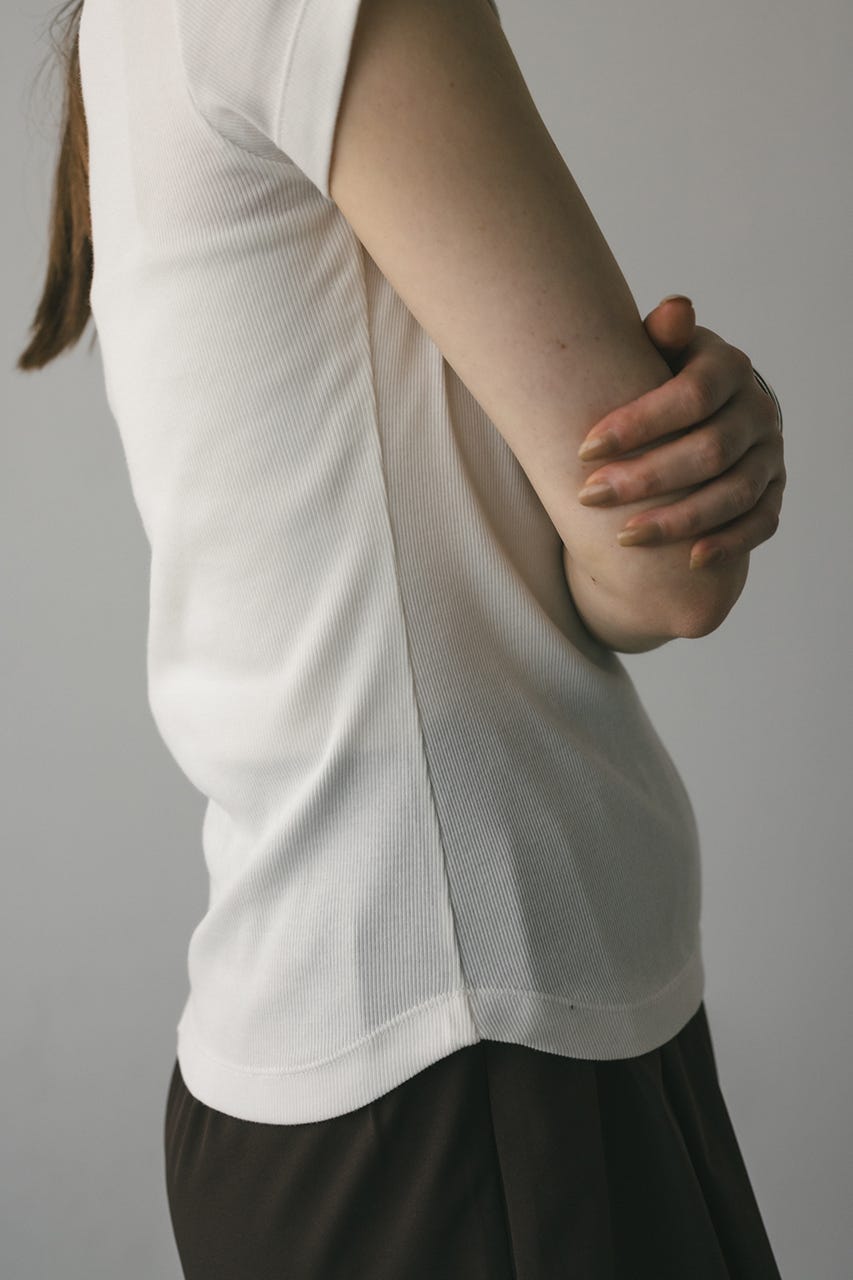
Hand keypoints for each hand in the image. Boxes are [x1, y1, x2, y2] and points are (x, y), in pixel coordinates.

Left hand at [576, 296, 785, 569]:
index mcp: (729, 368)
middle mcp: (757, 411)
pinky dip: (729, 543)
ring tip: (625, 536)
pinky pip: (760, 523)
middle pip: (709, 450)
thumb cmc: (659, 379)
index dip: (639, 424)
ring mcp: (769, 454)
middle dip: (646, 477)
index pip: (692, 395)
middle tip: (590, 496)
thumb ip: (660, 335)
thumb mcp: (656, 351)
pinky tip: (691, 560)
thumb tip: (675, 311)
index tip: (584, 449)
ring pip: (733, 493)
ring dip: (679, 520)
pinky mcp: (773, 492)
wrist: (696, 413)